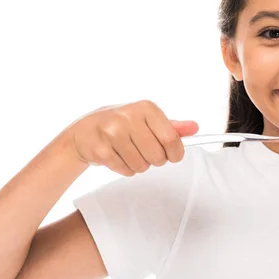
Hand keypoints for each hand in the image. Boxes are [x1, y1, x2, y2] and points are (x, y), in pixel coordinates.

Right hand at [65, 100, 197, 176]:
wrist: (84, 131)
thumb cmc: (121, 125)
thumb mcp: (147, 120)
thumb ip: (171, 126)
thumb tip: (194, 128)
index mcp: (145, 108)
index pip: (170, 138)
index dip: (176, 152)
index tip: (174, 156)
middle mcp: (128, 116)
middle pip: (157, 155)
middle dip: (155, 160)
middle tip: (145, 152)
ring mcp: (111, 132)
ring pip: (141, 166)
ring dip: (139, 165)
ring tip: (128, 153)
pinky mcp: (100, 149)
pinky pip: (125, 170)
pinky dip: (125, 169)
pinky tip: (117, 157)